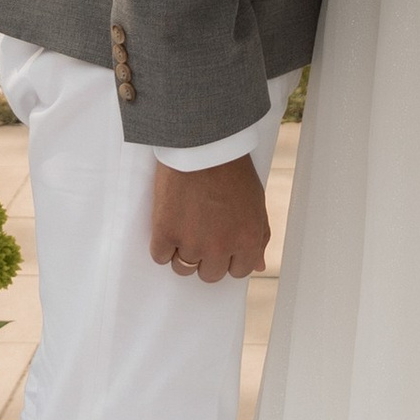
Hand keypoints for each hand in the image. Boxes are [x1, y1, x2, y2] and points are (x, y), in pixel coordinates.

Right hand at [149, 153, 270, 281]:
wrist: (203, 145)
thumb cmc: (232, 169)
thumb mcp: (256, 203)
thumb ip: (259, 237)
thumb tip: (257, 265)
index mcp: (247, 241)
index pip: (238, 271)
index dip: (229, 257)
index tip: (222, 244)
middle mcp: (220, 249)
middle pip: (209, 274)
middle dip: (206, 257)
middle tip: (201, 232)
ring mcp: (191, 244)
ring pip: (183, 268)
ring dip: (183, 251)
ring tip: (185, 226)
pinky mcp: (165, 233)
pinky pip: (160, 256)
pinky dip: (163, 245)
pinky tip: (169, 226)